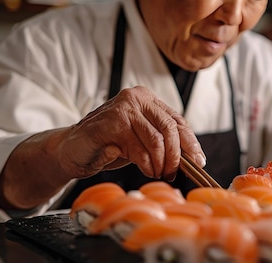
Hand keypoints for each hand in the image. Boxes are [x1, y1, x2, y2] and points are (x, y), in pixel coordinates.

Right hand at [58, 86, 204, 181]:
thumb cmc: (109, 145)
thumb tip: (194, 158)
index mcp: (146, 98)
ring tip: (157, 173)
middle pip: (170, 128)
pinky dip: (146, 164)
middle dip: (176, 156)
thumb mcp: (141, 140)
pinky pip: (139, 150)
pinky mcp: (110, 125)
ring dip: (161, 162)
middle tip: (173, 172)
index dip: (190, 142)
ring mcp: (122, 109)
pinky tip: (145, 170)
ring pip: (156, 140)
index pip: (177, 120)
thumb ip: (163, 141)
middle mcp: (135, 98)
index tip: (198, 161)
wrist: (72, 150)